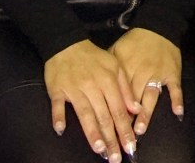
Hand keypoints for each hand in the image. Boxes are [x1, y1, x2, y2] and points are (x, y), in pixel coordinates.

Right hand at [44, 39, 136, 162]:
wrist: (67, 43)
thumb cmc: (93, 58)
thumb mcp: (115, 65)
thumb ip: (125, 88)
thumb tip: (136, 109)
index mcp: (108, 80)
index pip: (119, 110)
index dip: (125, 129)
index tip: (130, 147)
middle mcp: (93, 86)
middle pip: (103, 116)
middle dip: (111, 138)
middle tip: (115, 157)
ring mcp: (74, 88)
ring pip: (84, 113)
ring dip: (92, 132)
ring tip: (99, 149)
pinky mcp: (57, 89)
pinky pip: (58, 105)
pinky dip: (59, 116)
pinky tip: (61, 129)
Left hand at [110, 27, 182, 136]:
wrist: (158, 26)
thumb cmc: (135, 41)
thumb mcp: (116, 50)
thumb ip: (108, 68)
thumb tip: (96, 84)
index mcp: (125, 68)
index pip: (118, 93)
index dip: (114, 109)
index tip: (110, 125)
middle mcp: (140, 72)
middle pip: (133, 98)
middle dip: (128, 117)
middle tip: (124, 135)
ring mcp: (157, 73)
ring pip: (151, 96)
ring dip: (146, 113)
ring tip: (140, 129)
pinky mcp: (172, 72)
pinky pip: (175, 88)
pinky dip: (177, 100)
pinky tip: (177, 113)